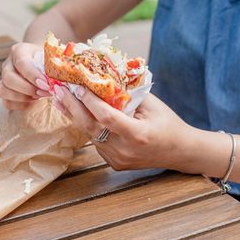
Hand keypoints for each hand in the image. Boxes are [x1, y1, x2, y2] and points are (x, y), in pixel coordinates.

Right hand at [0, 42, 50, 109]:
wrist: (41, 61)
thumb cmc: (47, 59)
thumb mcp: (52, 57)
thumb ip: (55, 64)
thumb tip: (60, 79)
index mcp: (19, 50)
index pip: (21, 62)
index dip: (33, 75)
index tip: (47, 84)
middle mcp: (8, 63)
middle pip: (8, 78)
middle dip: (27, 88)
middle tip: (44, 92)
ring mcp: (3, 78)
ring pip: (3, 90)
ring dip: (23, 97)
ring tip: (39, 96)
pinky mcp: (4, 91)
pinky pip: (7, 102)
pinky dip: (20, 105)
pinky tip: (33, 101)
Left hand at [53, 85, 192, 170]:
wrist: (180, 152)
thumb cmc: (168, 123)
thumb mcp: (153, 104)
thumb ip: (128, 94)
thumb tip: (105, 76)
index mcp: (138, 135)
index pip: (107, 117)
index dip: (90, 102)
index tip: (77, 86)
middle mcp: (125, 150)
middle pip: (91, 128)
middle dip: (72, 107)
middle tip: (59, 89)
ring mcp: (118, 159)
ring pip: (90, 135)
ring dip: (75, 116)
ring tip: (61, 98)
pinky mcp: (114, 163)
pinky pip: (96, 142)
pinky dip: (87, 126)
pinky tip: (77, 112)